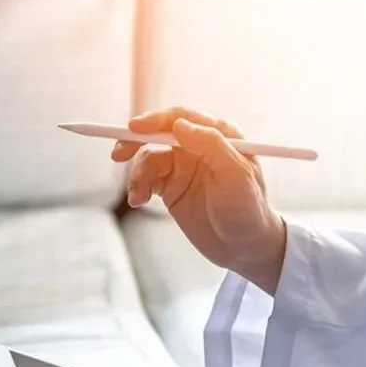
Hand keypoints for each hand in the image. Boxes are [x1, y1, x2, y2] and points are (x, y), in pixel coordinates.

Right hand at [113, 107, 286, 293]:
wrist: (243, 248)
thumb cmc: (248, 210)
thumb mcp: (236, 176)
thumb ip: (211, 145)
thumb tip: (180, 124)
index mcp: (220, 136)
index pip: (182, 118)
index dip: (156, 120)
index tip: (133, 129)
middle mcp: (199, 147)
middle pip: (159, 133)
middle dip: (135, 142)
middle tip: (117, 154)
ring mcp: (183, 167)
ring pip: (149, 159)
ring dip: (138, 175)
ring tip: (137, 197)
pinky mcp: (171, 187)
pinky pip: (146, 179)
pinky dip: (137, 188)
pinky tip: (137, 202)